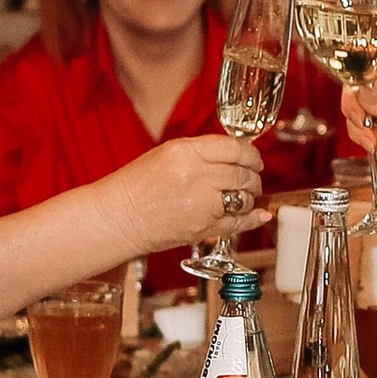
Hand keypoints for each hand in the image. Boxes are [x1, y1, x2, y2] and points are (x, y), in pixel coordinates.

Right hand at [115, 133, 265, 248]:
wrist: (117, 218)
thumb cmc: (136, 186)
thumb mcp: (167, 154)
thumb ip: (201, 153)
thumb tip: (235, 155)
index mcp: (186, 152)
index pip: (235, 148)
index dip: (251, 154)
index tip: (254, 158)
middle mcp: (198, 176)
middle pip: (243, 174)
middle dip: (253, 177)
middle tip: (252, 178)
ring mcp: (202, 204)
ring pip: (244, 198)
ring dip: (249, 197)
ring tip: (244, 196)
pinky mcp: (203, 228)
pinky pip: (238, 223)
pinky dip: (252, 219)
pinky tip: (259, 215)